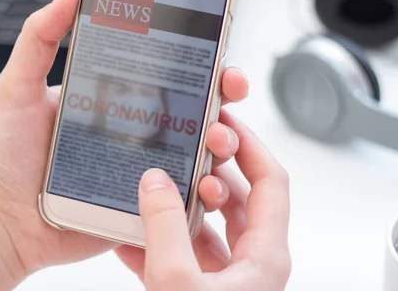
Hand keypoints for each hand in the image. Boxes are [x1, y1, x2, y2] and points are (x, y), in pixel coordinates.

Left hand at [0, 0, 249, 280]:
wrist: (2, 222)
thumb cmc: (6, 157)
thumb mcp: (17, 88)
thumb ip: (40, 38)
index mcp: (114, 97)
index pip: (166, 71)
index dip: (198, 59)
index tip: (217, 49)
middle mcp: (136, 130)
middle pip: (195, 109)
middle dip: (224, 98)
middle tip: (230, 90)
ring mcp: (143, 168)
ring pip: (199, 152)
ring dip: (222, 142)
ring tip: (218, 139)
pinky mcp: (144, 205)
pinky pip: (184, 198)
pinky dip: (205, 191)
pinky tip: (206, 185)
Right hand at [116, 113, 290, 290]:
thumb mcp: (177, 280)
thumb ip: (165, 227)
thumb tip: (154, 181)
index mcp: (264, 255)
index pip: (269, 181)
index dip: (249, 145)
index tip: (222, 121)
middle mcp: (251, 263)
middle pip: (236, 199)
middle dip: (207, 171)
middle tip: (181, 148)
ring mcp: (226, 280)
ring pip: (206, 227)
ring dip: (178, 207)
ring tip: (149, 191)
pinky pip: (182, 256)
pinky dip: (157, 243)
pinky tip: (128, 236)